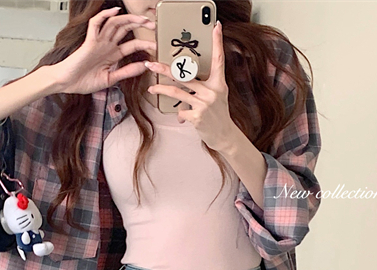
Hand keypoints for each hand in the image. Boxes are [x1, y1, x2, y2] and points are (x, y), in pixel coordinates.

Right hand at [55, 6, 156, 94]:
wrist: (67, 83)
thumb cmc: (84, 81)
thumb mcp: (110, 79)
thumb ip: (126, 72)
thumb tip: (144, 66)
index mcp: (112, 54)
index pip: (132, 45)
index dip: (144, 44)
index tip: (156, 46)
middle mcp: (106, 45)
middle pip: (126, 29)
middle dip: (140, 25)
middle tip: (153, 25)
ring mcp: (98, 41)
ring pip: (115, 24)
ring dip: (129, 19)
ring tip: (142, 19)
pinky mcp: (89, 41)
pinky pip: (96, 23)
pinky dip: (105, 16)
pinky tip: (115, 12)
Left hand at [144, 21, 236, 151]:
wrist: (224, 136)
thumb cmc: (219, 114)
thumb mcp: (216, 96)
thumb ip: (203, 87)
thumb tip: (184, 86)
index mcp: (218, 83)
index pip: (219, 59)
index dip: (218, 42)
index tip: (217, 26)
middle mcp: (212, 91)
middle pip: (184, 75)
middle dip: (164, 69)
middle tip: (151, 63)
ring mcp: (204, 104)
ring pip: (177, 92)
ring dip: (161, 89)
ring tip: (151, 87)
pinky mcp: (197, 117)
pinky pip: (180, 111)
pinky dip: (179, 114)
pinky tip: (183, 118)